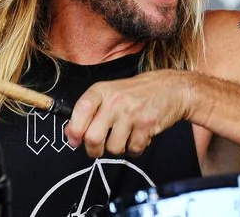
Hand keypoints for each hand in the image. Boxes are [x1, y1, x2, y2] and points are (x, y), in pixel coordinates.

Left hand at [64, 70, 194, 157]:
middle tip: (97, 148)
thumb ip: (88, 112)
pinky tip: (138, 135)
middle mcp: (114, 100)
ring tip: (124, 136)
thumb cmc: (134, 94)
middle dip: (93, 150)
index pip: (79, 111)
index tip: (74, 140)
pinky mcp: (147, 124)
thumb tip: (70, 135)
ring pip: (114, 147)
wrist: (169, 88)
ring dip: (118, 148)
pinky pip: (133, 149)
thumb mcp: (108, 94)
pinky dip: (135, 148)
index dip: (74, 130)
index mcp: (101, 91)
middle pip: (93, 137)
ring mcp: (131, 112)